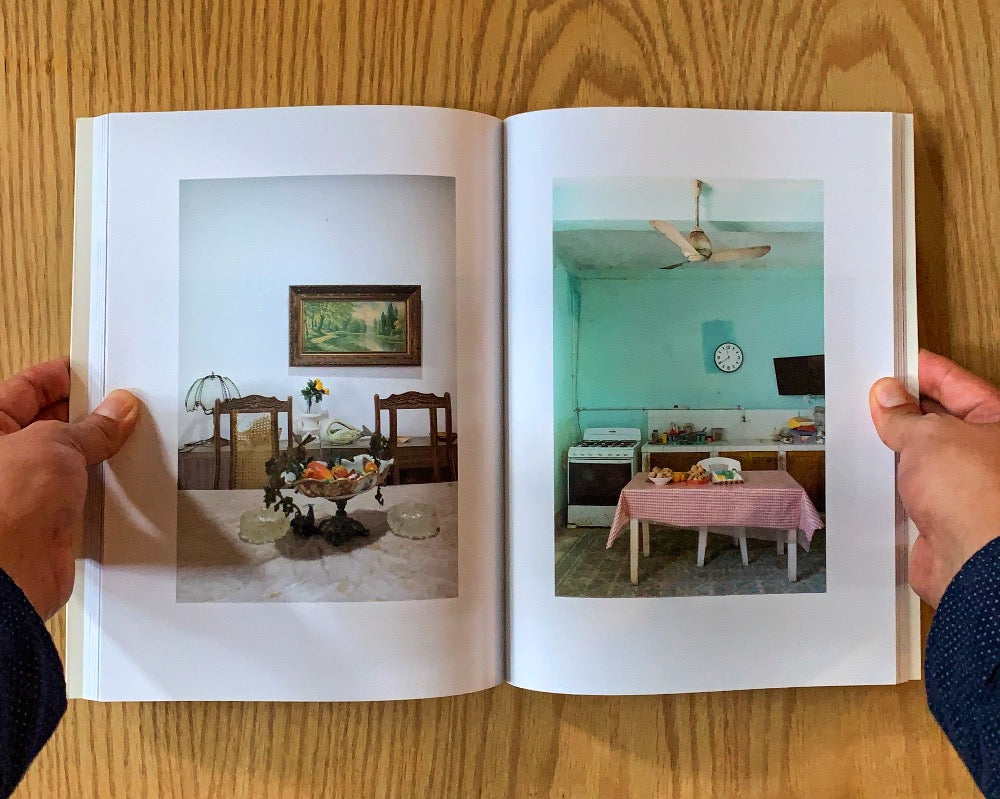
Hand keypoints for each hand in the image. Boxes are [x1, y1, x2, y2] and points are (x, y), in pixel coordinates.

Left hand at [0, 358, 138, 619]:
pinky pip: (81, 496)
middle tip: (123, 408)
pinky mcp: (46, 523)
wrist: (9, 574)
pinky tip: (123, 480)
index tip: (98, 374)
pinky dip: (102, 490)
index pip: (26, 388)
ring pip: (69, 463)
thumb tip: (116, 410)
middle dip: (88, 417)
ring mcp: (23, 492)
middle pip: (50, 425)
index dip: (63, 378)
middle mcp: (2, 460)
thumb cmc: (3, 507)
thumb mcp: (55, 443)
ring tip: (128, 442)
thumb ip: (90, 427)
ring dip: (97, 455)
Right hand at [869, 349, 999, 606]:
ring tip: (872, 437)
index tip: (892, 365)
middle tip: (874, 400)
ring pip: (925, 456)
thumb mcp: (930, 436)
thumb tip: (890, 398)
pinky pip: (914, 489)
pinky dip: (894, 483)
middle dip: (905, 410)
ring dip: (898, 450)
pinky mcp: (946, 514)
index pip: (957, 383)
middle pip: (940, 419)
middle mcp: (989, 453)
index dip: (921, 371)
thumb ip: (904, 415)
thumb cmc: (980, 498)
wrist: (975, 566)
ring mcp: (968, 484)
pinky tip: (877, 476)